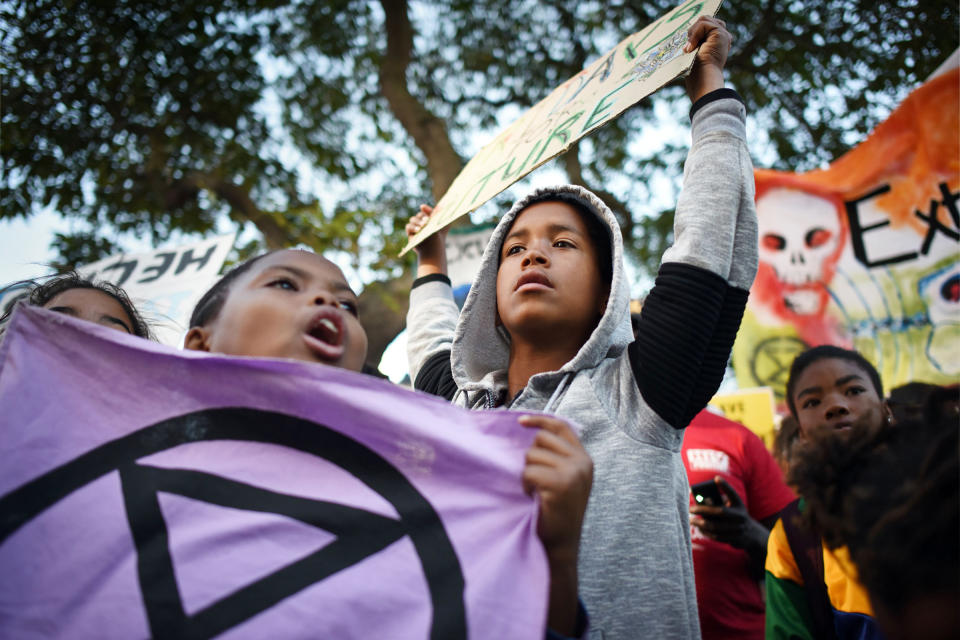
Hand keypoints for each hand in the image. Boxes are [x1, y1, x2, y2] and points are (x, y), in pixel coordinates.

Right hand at [405, 204, 447, 276]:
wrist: (435, 248)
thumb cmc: (440, 236)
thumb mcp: (444, 223)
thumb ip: (441, 214)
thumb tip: (437, 205)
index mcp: (428, 217)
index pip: (425, 210)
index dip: (426, 209)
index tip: (425, 207)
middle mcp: (421, 221)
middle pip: (419, 215)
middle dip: (422, 216)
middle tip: (427, 220)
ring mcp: (415, 227)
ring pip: (413, 219)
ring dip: (418, 221)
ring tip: (423, 226)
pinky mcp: (410, 234)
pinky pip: (408, 227)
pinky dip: (413, 227)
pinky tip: (418, 230)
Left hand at [520, 414, 592, 553]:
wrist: (562, 544)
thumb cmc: (557, 512)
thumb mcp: (566, 479)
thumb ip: (558, 457)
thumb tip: (533, 432)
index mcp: (584, 459)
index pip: (562, 427)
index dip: (540, 420)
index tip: (520, 422)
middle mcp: (582, 463)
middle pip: (541, 439)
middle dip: (531, 457)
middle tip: (536, 479)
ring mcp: (572, 473)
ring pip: (532, 455)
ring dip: (527, 473)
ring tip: (536, 491)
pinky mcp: (560, 484)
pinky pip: (529, 473)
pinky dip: (525, 485)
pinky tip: (533, 497)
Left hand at [683, 15, 732, 101]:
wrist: (702, 79)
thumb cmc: (696, 72)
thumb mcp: (693, 53)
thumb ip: (694, 41)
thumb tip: (686, 38)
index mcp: (717, 42)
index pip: (705, 26)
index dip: (695, 32)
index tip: (687, 46)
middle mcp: (723, 37)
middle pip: (705, 20)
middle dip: (692, 31)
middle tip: (688, 48)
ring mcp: (723, 35)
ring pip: (703, 20)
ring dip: (692, 33)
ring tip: (690, 48)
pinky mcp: (721, 33)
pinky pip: (703, 24)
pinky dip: (694, 34)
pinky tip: (692, 47)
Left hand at [689, 476, 769, 577]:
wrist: (751, 534)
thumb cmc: (734, 515)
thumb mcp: (732, 506)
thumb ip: (719, 501)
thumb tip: (701, 499)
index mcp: (739, 504)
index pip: (732, 493)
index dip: (725, 485)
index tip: (716, 478)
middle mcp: (740, 516)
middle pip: (720, 511)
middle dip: (703, 510)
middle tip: (690, 509)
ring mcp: (738, 528)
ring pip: (716, 526)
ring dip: (701, 523)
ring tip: (691, 520)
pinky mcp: (734, 539)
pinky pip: (716, 536)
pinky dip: (705, 531)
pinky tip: (699, 527)